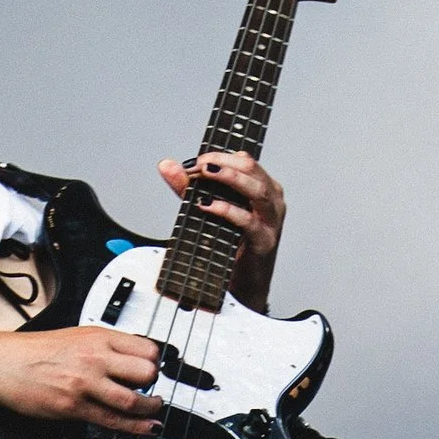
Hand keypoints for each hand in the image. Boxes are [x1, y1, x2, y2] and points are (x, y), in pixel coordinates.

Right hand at [0, 325, 162, 430]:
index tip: (154, 368)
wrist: (2, 364)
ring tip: (153, 409)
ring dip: (150, 407)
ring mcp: (86, 384)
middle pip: (146, 372)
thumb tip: (130, 358)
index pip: (146, 348)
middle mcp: (95, 358)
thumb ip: (104, 346)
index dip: (155, 361)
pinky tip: (145, 427)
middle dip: (154, 383)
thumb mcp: (75, 335)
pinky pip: (113, 420)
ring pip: (134, 400)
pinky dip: (135, 427)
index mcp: (97, 337)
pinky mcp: (75, 407)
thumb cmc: (33, 350)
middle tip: (152, 388)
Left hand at [157, 149, 283, 308]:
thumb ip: (188, 187)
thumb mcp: (208, 209)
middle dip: (222, 162)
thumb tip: (167, 165)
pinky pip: (248, 221)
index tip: (194, 161)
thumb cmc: (231, 243)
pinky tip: (207, 205)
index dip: (218, 155)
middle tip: (198, 165)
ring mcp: (271, 220)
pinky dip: (226, 210)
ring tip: (205, 173)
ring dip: (229, 178)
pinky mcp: (264, 240)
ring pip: (257, 189)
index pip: (244, 160)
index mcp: (262, 187)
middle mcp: (271, 200)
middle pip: (251, 168)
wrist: (244, 282)